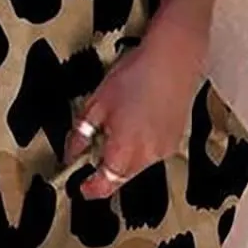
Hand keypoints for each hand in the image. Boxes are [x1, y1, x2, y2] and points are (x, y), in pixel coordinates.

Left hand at [65, 20, 209, 200]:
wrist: (174, 58)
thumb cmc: (136, 76)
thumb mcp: (96, 103)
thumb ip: (80, 133)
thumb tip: (71, 151)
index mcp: (123, 151)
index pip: (104, 186)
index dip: (90, 189)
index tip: (80, 185)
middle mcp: (147, 157)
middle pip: (121, 178)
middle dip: (105, 170)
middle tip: (92, 151)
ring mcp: (164, 149)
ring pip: (137, 165)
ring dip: (123, 156)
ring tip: (118, 126)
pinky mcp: (175, 139)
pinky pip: (152, 152)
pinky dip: (140, 145)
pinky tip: (136, 121)